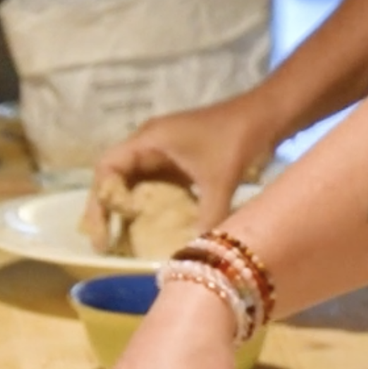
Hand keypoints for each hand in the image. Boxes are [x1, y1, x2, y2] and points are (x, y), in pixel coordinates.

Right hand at [82, 98, 273, 241]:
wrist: (268, 114)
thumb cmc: (239, 138)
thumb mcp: (220, 180)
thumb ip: (206, 217)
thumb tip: (194, 254)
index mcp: (149, 140)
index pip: (106, 169)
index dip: (99, 203)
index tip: (102, 234)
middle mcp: (148, 144)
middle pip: (112, 178)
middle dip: (106, 211)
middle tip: (104, 245)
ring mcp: (162, 152)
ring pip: (131, 184)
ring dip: (124, 211)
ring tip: (120, 242)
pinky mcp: (177, 161)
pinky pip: (152, 187)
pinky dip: (146, 207)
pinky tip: (149, 230)